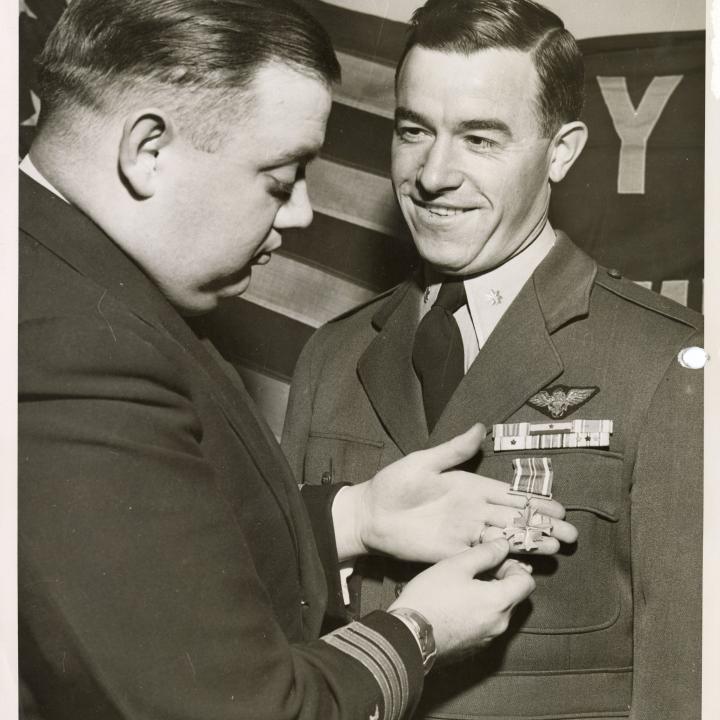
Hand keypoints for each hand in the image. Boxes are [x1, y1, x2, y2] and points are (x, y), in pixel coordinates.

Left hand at [332, 424, 576, 561]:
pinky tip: (525, 562)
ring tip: (557, 547)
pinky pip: (485, 555)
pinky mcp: (454, 552)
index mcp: (471, 487)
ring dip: (531, 541)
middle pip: (516, 518)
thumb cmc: (394, 484)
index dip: (536, 501)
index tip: (561, 508)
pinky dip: (506, 558)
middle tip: (571, 533)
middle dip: (544, 524)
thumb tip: (482, 427)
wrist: (370, 515)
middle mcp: (474, 510)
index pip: (511, 494)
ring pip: (506, 537)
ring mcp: (466, 532)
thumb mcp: (425, 461)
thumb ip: (455, 449)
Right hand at [389, 539, 534, 657]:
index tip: (495, 561)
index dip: (514, 567)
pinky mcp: (474, 647)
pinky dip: (478, 611)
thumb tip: (503, 545)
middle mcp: (499, 624)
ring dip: (489, 595)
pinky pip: (485, 624)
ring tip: (463, 585)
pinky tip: (456, 603)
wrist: (408, 636)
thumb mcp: (456, 565)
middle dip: (501, 579)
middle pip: (514, 597)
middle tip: (476, 569)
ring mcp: (487, 639)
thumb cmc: (431, 598)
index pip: (527, 583)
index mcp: (499, 602)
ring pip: (499, 611)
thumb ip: (485, 553)